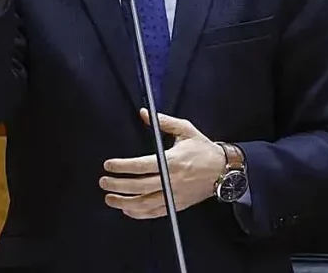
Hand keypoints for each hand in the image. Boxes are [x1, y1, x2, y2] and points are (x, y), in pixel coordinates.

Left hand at [100, 109, 225, 219]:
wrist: (223, 170)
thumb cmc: (203, 148)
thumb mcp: (186, 130)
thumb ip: (163, 122)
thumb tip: (143, 113)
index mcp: (173, 161)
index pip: (142, 166)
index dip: (123, 166)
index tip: (108, 165)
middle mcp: (172, 180)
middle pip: (139, 186)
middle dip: (118, 185)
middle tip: (103, 182)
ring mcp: (174, 195)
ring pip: (145, 203)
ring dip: (124, 203)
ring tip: (109, 199)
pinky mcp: (177, 205)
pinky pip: (155, 212)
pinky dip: (139, 214)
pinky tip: (127, 209)